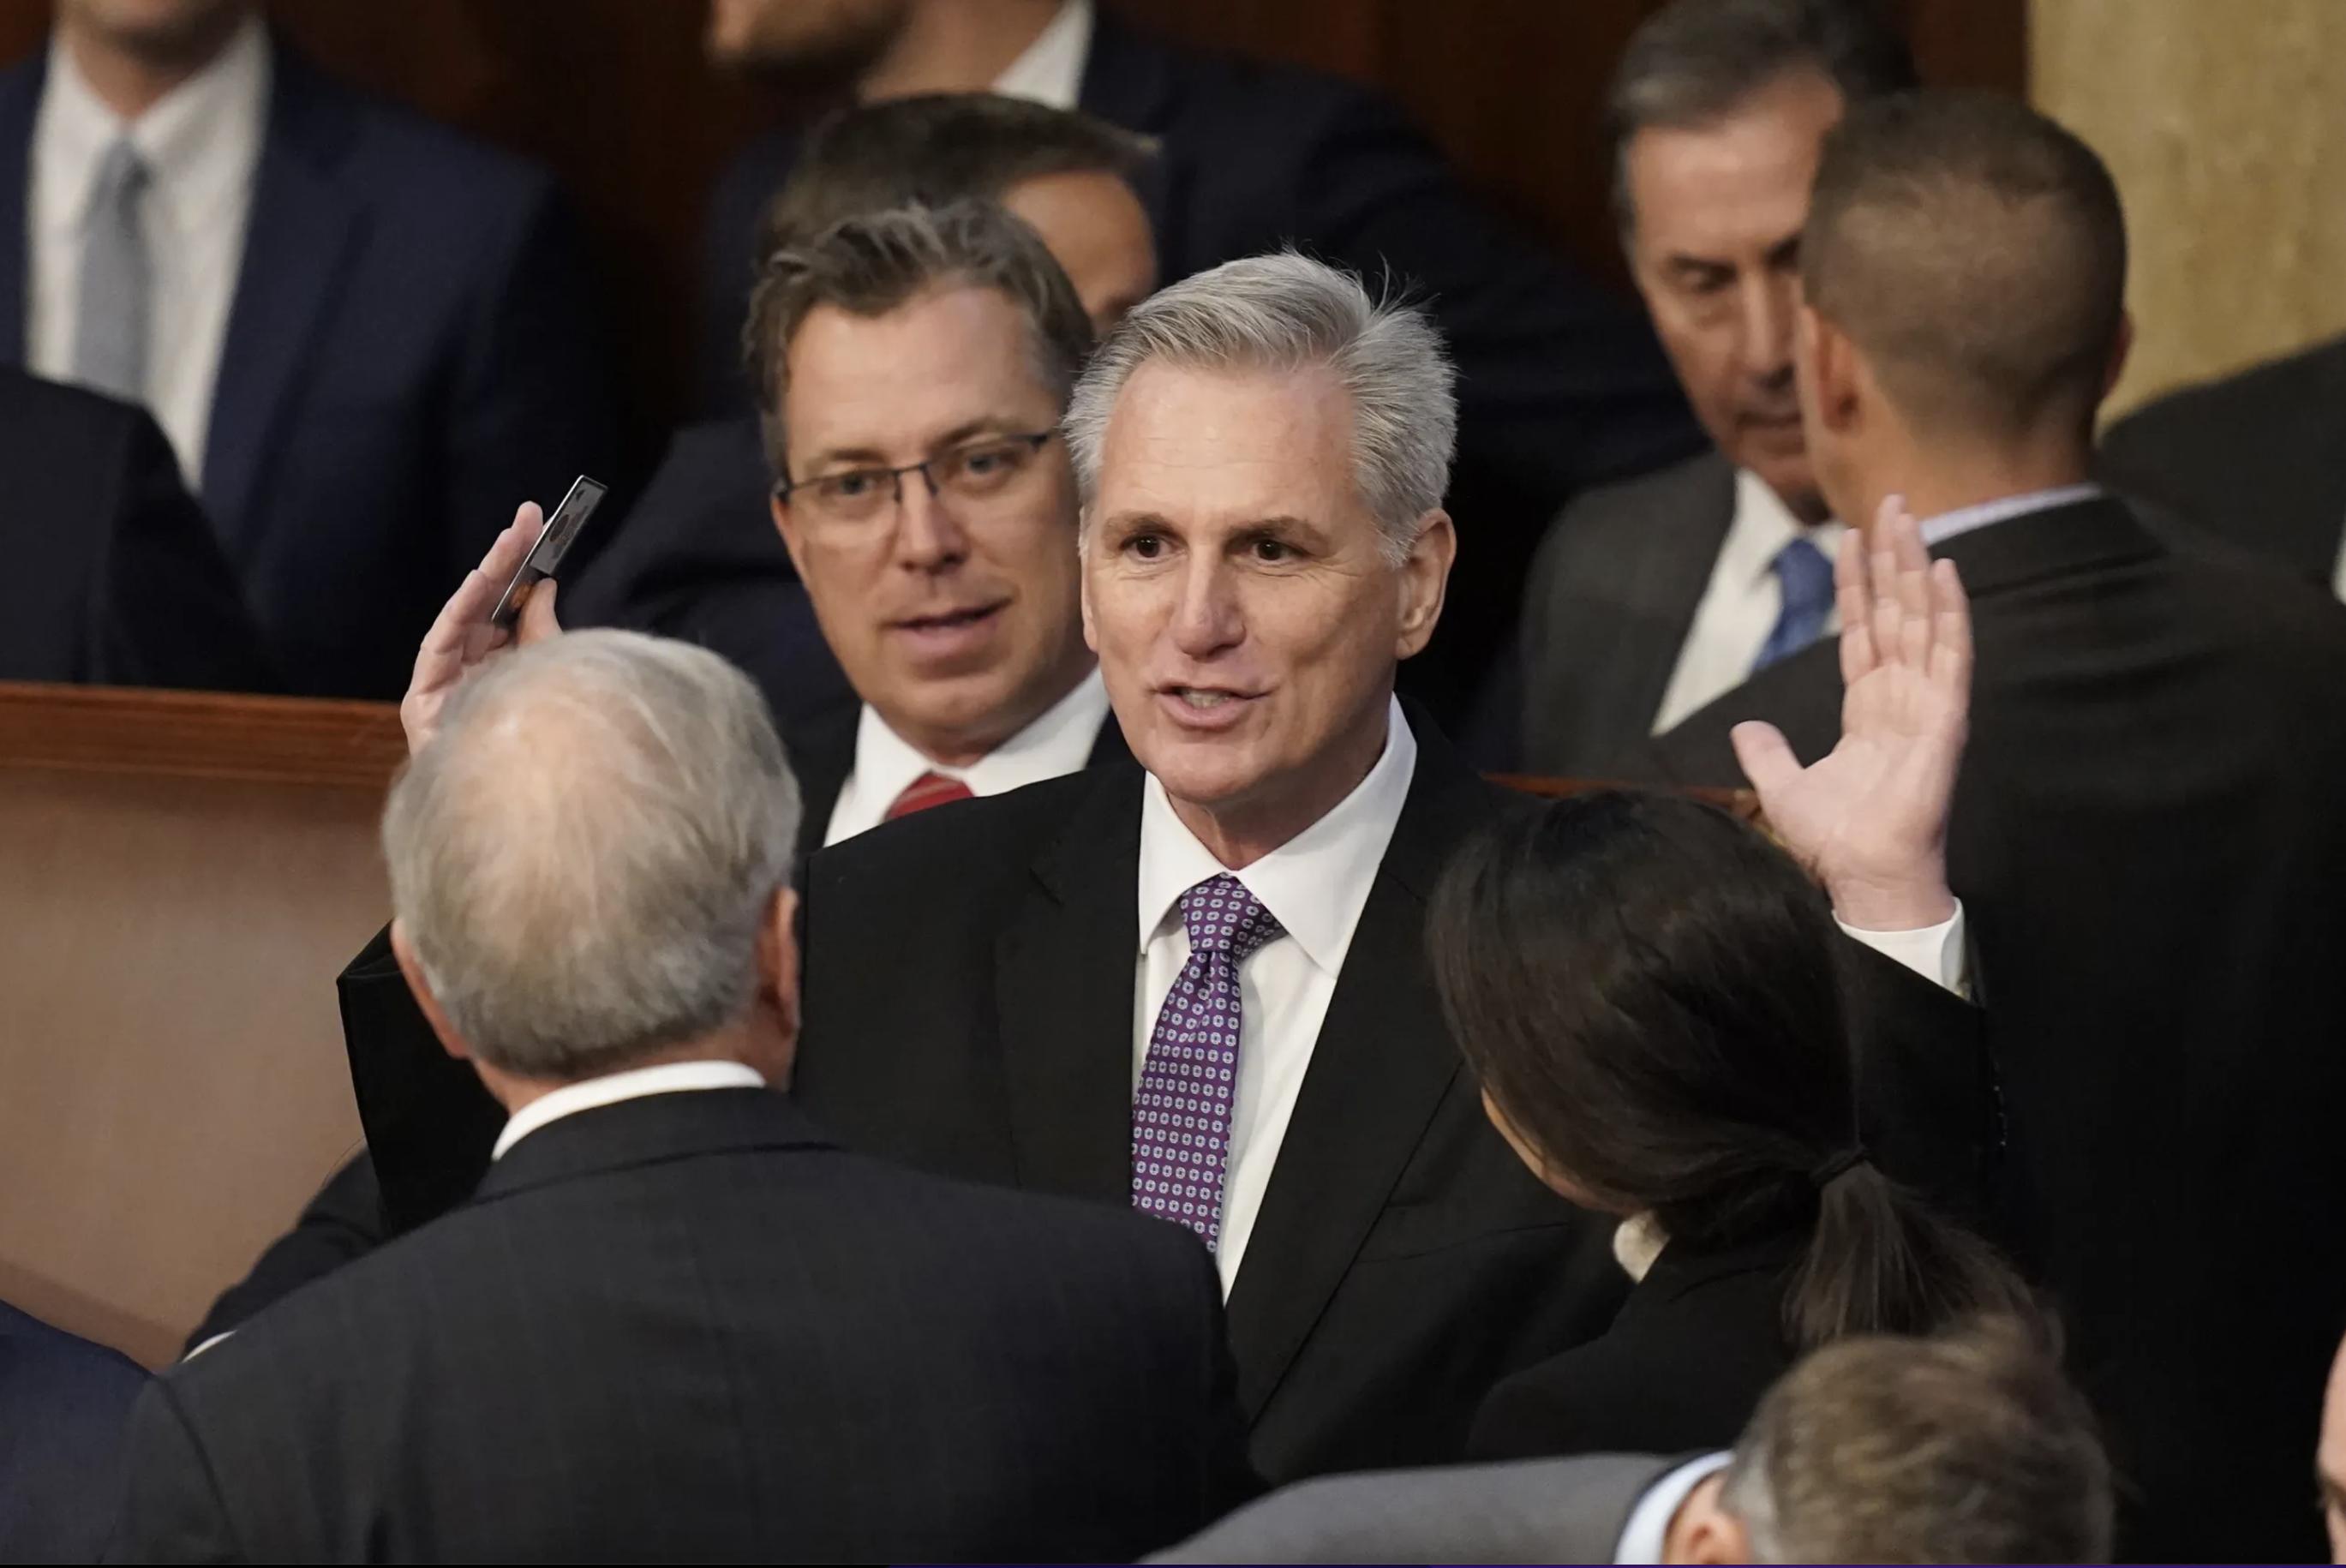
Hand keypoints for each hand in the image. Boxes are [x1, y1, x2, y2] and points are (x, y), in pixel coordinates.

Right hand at [399, 502, 562, 755]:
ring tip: (512, 541)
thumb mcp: (547, 674)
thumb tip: (545, 583)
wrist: (511, 820)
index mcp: (501, 668)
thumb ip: (543, 632)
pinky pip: (439, 647)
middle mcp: (470, 673)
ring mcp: (444, 688)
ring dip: (488, 577)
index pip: (510, 608)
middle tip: (529, 517)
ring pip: (463, 619)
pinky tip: (480, 584)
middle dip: (508, 560)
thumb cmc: (535, 752)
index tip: (544, 528)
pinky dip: (459, 614)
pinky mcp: (422, 705)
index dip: (525, 568)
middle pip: (486, 607)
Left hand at [1730, 496, 1969, 929]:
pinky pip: (1951, 655)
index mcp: (1869, 708)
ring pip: (1923, 619)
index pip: (1864, 630)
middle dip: (1893, 557)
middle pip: (1898, 611)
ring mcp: (1927, 703)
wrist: (1864, 876)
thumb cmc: (1836, 840)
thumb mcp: (1784, 787)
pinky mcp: (1946, 718)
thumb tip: (1745, 729)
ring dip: (1918, 568)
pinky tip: (1945, 572)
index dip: (1858, 584)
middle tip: (1892, 501)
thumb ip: (1766, 754)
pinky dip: (1950, 612)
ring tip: (1911, 517)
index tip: (1849, 537)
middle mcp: (1901, 697)